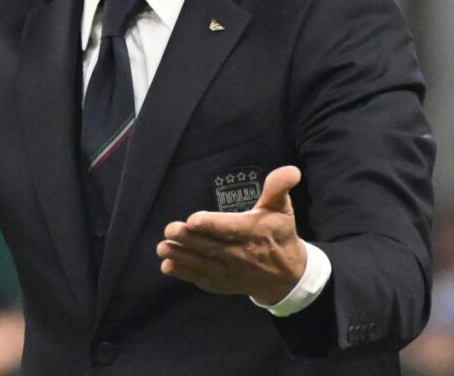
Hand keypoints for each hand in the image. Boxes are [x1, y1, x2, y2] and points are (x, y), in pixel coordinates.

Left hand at [156, 165, 306, 304]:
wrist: (286, 276)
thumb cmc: (279, 235)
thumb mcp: (282, 209)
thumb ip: (279, 188)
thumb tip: (291, 170)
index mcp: (252, 233)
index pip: (230, 229)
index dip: (212, 225)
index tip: (193, 220)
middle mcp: (240, 254)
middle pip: (210, 246)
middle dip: (188, 239)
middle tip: (169, 229)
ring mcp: (229, 271)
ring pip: (202, 264)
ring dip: (181, 256)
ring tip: (162, 248)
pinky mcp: (222, 283)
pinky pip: (202, 279)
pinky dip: (185, 274)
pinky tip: (168, 266)